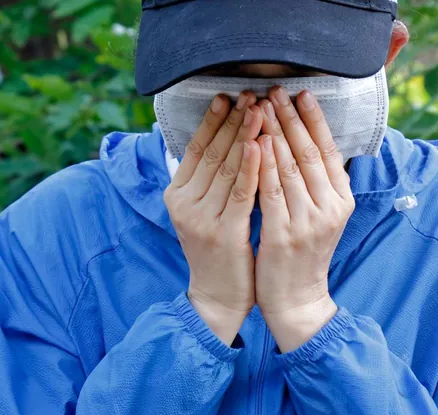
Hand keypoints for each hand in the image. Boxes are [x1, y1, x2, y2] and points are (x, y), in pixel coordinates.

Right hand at [164, 92, 262, 344]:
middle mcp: (184, 203)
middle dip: (232, 120)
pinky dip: (251, 167)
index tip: (228, 96)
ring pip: (227, 168)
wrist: (218, 297)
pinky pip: (240, 193)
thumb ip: (206, 180)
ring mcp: (202, 219)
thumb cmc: (217, 250)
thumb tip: (218, 140)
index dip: (212, 121)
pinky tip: (260, 144)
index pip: (195, 149)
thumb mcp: (201, 212)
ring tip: (260, 108)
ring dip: (245, 135)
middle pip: (211, 153)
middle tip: (249, 93)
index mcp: (176, 194)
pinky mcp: (224, 233)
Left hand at [255, 88, 354, 351]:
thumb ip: (318, 184)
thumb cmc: (303, 253)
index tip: (301, 94)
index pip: (328, 151)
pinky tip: (254, 142)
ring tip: (260, 106)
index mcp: (342, 200)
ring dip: (274, 133)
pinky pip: (272, 191)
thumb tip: (306, 141)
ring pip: (290, 168)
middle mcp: (331, 208)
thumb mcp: (321, 216)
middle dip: (291, 118)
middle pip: (309, 153)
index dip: (314, 120)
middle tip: (275, 91)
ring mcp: (309, 221)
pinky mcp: (285, 234)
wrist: (296, 299)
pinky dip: (263, 164)